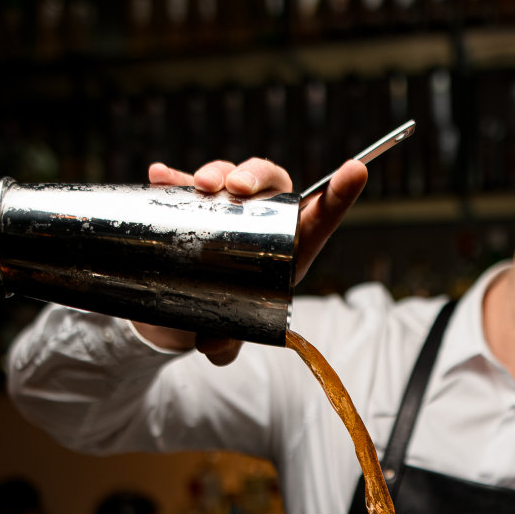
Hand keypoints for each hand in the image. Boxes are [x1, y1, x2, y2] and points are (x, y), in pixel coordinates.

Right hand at [133, 155, 368, 364]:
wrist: (187, 312)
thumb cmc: (227, 318)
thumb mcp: (230, 336)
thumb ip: (228, 342)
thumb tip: (213, 344)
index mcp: (287, 250)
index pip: (318, 218)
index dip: (339, 194)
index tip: (356, 170)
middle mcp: (262, 221)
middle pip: (272, 184)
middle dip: (256, 176)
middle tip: (236, 186)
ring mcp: (227, 208)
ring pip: (230, 175)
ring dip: (216, 172)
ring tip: (201, 186)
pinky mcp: (192, 205)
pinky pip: (183, 183)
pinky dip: (172, 178)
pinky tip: (159, 176)